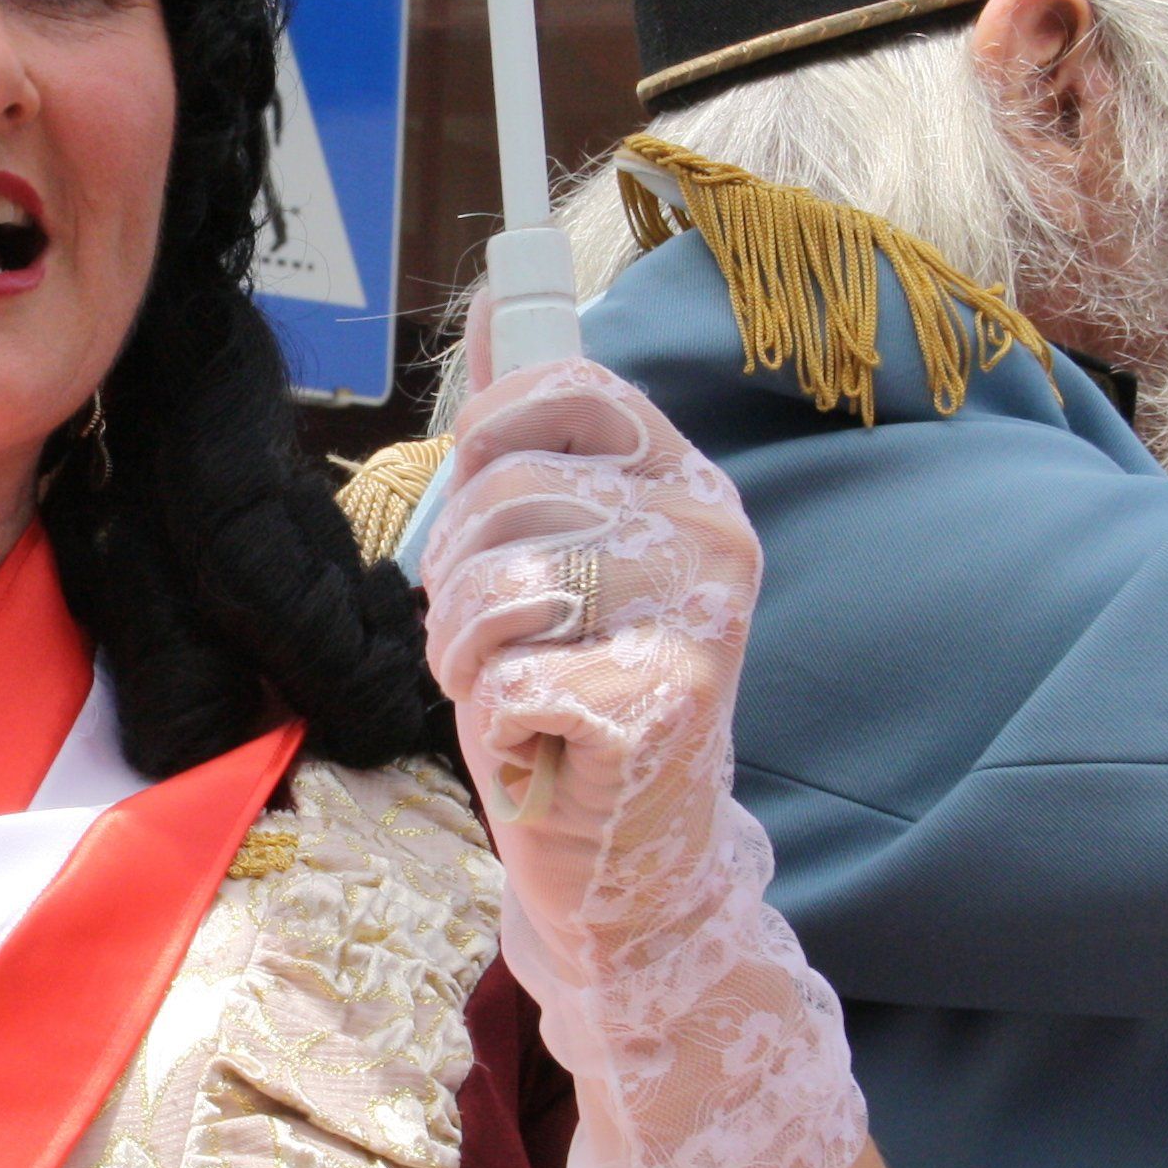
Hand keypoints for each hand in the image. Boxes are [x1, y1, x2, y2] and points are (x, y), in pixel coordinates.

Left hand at [422, 359, 868, 1167]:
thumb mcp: (551, 555)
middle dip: (457, 576)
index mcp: (689, 487)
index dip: (489, 436)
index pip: (572, 384)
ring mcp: (693, 622)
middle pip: (509, 492)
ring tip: (507, 690)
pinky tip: (539, 748)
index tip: (479, 506)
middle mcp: (710, 539)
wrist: (631, 863)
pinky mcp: (657, 707)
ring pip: (500, 582)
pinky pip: (504, 682)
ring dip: (464, 651)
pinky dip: (493, 728)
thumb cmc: (575, 700)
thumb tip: (493, 304)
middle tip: (491, 641)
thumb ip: (532, 437)